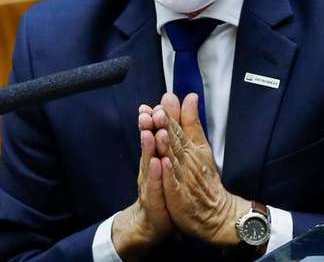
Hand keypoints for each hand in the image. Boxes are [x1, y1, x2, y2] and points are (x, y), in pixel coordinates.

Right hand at [111, 105, 173, 259]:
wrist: (156, 220)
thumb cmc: (163, 185)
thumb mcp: (169, 155)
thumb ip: (175, 128)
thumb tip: (174, 103)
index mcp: (155, 154)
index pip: (153, 133)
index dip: (152, 119)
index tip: (153, 104)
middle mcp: (150, 166)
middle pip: (148, 145)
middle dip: (148, 128)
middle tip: (149, 113)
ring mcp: (150, 182)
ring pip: (149, 162)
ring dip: (150, 148)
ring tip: (152, 134)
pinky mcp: (154, 199)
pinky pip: (155, 186)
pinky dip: (156, 174)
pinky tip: (159, 164)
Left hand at [154, 93, 250, 246]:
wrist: (215, 211)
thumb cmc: (204, 177)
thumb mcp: (201, 146)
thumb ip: (192, 122)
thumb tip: (190, 96)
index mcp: (190, 147)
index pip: (178, 128)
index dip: (170, 115)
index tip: (163, 100)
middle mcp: (186, 160)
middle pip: (175, 140)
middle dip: (166, 125)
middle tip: (158, 110)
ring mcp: (183, 177)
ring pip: (173, 159)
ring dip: (166, 144)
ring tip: (159, 130)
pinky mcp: (180, 195)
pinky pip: (174, 183)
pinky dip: (169, 172)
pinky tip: (164, 162)